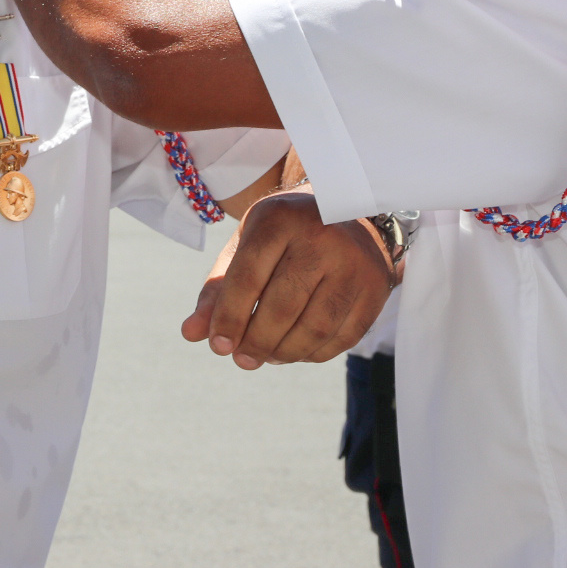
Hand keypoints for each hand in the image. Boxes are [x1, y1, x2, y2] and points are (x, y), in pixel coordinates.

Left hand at [181, 190, 392, 367]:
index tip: (218, 346)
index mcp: (280, 220)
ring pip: (314, 328)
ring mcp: (354, 264)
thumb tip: (191, 334)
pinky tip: (295, 351)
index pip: (248, 278)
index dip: (229, 318)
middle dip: (256, 341)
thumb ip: (219, 288)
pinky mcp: (375, 289)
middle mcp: (321, 239)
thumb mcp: (248, 244)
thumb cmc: (286, 233)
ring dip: (284, 353)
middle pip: (282, 307)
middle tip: (242, 359)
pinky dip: (313, 353)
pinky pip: (342, 337)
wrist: (349, 208)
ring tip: (266, 356)